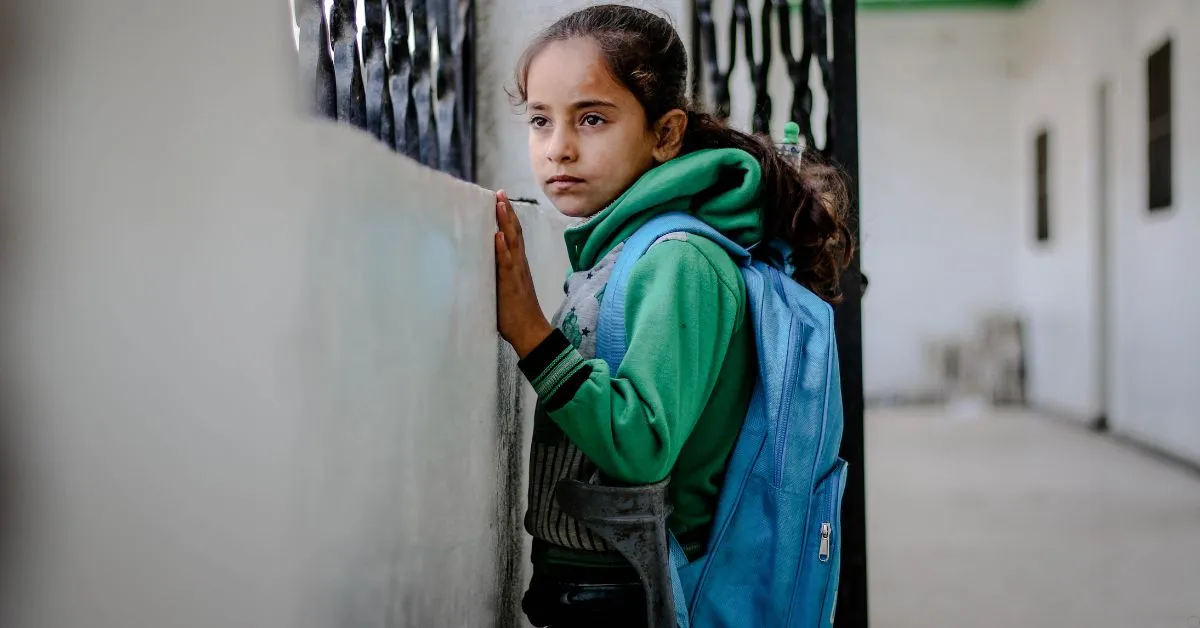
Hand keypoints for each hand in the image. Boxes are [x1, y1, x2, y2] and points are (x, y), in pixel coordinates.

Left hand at [495, 190, 552, 358]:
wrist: (531, 331)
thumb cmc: (516, 313)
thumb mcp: (506, 288)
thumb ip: (499, 274)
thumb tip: (485, 263)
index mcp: (518, 265)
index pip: (513, 236)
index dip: (508, 217)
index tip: (501, 199)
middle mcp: (519, 265)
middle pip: (514, 233)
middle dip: (507, 212)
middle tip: (500, 193)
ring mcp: (516, 273)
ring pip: (511, 242)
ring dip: (505, 223)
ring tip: (500, 204)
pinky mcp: (511, 284)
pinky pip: (507, 263)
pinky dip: (503, 248)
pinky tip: (498, 236)